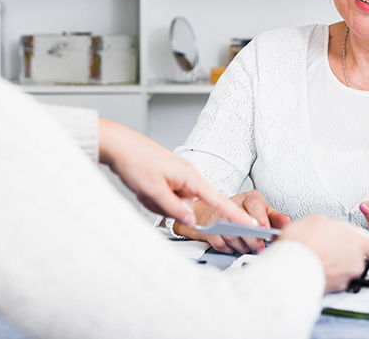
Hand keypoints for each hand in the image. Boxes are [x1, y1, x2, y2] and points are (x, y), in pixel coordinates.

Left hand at [97, 119, 253, 226]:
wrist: (118, 144)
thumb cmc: (135, 160)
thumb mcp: (153, 191)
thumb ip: (174, 209)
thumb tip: (191, 221)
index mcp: (190, 177)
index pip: (218, 200)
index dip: (234, 214)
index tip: (250, 225)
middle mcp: (188, 176)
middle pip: (188, 207)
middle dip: (168, 208)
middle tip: (150, 196)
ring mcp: (177, 177)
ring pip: (174, 204)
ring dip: (157, 202)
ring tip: (144, 188)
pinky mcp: (168, 179)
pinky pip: (165, 198)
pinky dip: (153, 197)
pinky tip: (143, 187)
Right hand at [176, 190, 290, 253]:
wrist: (216, 211)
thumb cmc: (244, 212)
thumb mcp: (263, 211)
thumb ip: (275, 218)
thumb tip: (287, 222)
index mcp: (250, 198)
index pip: (255, 206)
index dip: (260, 219)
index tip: (265, 230)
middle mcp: (233, 204)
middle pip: (242, 222)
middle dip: (252, 238)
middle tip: (259, 247)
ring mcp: (219, 215)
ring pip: (231, 235)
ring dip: (241, 246)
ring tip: (248, 247)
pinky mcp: (209, 228)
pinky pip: (220, 243)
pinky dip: (228, 248)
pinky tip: (234, 247)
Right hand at [279, 215, 368, 291]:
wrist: (290, 267)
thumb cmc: (304, 243)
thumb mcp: (316, 219)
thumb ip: (330, 224)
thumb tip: (326, 226)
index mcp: (357, 242)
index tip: (363, 241)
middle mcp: (355, 263)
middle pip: (358, 258)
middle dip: (345, 252)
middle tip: (329, 244)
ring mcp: (344, 278)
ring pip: (344, 270)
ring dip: (334, 263)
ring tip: (317, 254)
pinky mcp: (332, 290)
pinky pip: (332, 280)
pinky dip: (324, 273)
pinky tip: (312, 265)